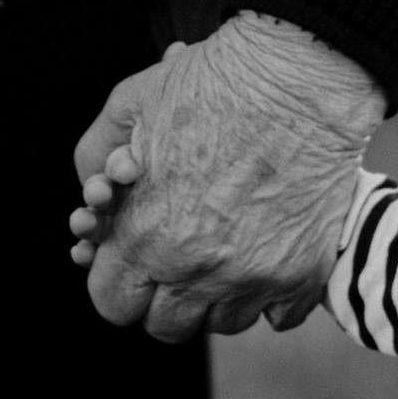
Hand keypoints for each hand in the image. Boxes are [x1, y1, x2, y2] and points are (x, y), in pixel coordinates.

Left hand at [73, 16, 381, 344]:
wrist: (302, 72)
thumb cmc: (214, 80)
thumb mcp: (130, 102)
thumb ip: (95, 154)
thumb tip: (93, 193)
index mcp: (146, 233)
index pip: (112, 304)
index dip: (118, 282)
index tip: (134, 262)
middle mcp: (197, 267)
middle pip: (166, 326)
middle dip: (164, 294)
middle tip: (179, 255)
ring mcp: (254, 277)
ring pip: (223, 324)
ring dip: (217, 295)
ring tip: (225, 248)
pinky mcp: (304, 275)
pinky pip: (278, 316)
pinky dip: (270, 293)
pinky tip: (267, 250)